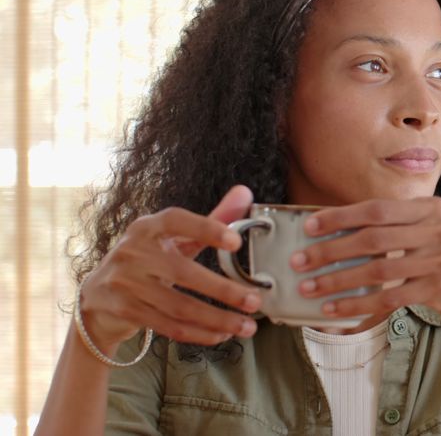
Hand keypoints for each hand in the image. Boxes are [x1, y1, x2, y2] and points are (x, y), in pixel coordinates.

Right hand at [78, 185, 262, 352]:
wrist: (98, 295)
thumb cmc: (148, 260)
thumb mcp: (175, 237)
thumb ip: (212, 219)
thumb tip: (246, 192)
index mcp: (148, 227)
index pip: (177, 221)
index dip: (207, 228)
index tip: (236, 242)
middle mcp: (132, 252)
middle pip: (183, 272)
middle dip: (224, 290)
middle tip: (255, 301)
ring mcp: (125, 283)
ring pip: (179, 306)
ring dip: (217, 318)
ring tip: (247, 326)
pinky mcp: (124, 311)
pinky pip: (169, 326)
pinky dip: (199, 333)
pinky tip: (222, 334)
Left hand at [290, 197, 440, 364]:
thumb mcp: (435, 236)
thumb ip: (403, 228)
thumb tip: (344, 232)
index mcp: (433, 208)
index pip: (377, 208)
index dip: (339, 216)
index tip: (309, 227)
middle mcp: (440, 228)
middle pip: (372, 236)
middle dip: (330, 250)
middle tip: (301, 261)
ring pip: (377, 268)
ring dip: (337, 280)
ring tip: (310, 288)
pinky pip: (389, 297)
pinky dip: (358, 304)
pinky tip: (336, 310)